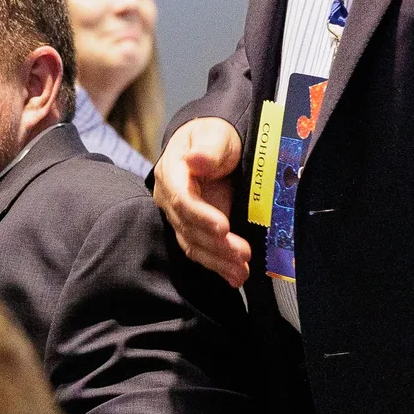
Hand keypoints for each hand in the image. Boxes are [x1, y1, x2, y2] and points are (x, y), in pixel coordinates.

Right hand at [154, 118, 249, 285]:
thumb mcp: (215, 135)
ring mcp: (179, 216)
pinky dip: (217, 266)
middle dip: (216, 245)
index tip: (224, 226)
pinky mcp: (192, 229)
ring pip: (194, 244)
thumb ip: (208, 149)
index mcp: (171, 172)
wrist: (214, 145)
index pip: (182, 199)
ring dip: (218, 261)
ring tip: (241, 271)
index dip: (201, 215)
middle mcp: (170, 197)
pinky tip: (234, 277)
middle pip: (188, 227)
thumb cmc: (215, 137)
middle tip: (243, 253)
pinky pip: (201, 251)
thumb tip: (193, 159)